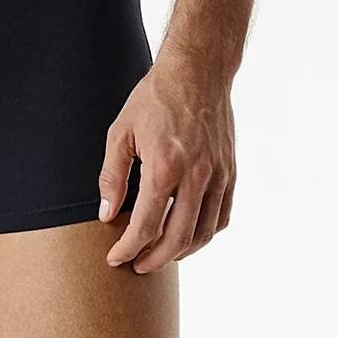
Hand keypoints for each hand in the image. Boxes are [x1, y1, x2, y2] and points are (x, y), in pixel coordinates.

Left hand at [97, 48, 235, 272]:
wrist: (197, 71)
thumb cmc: (155, 97)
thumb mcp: (121, 131)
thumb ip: (113, 175)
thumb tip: (106, 212)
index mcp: (165, 167)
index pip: (146, 226)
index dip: (128, 248)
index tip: (115, 258)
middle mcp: (196, 177)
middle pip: (177, 239)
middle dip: (154, 259)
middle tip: (136, 265)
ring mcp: (217, 176)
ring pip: (203, 233)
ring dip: (181, 252)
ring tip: (160, 255)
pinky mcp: (230, 172)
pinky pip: (221, 215)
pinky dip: (205, 233)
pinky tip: (189, 235)